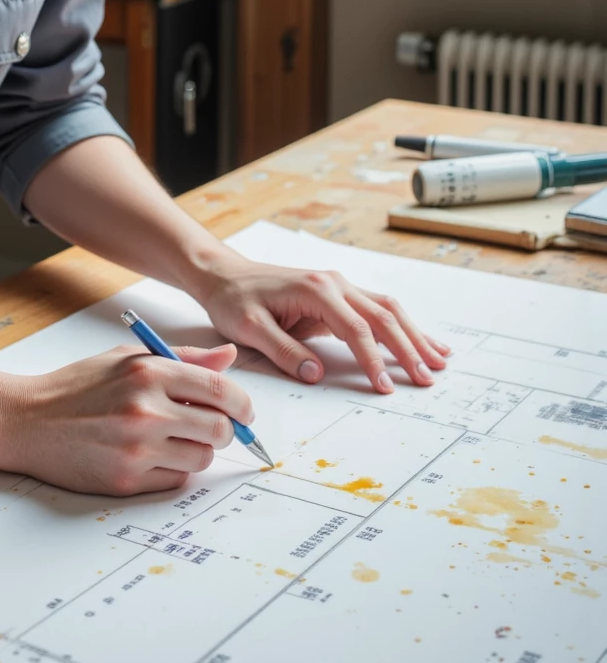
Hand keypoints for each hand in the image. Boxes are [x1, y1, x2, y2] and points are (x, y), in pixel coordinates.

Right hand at [0, 343, 253, 495]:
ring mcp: (136, 448)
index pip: (220, 390)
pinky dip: (172, 470)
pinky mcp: (126, 480)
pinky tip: (150, 455)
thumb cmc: (76, 386)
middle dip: (224, 430)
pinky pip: (175, 480)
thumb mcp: (127, 358)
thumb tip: (228, 357)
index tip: (243, 411)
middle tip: (210, 428)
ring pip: (201, 458)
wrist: (26, 421)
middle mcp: (146, 409)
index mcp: (149, 372)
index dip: (241, 403)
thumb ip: (183, 360)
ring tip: (172, 439)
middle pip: (219, 429)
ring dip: (196, 451)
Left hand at [200, 260, 451, 394]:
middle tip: (428, 378)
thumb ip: (283, 350)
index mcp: (316, 290)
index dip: (373, 360)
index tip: (385, 387)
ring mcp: (339, 287)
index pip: (356, 329)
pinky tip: (420, 340)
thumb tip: (316, 374)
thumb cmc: (233, 299)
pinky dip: (401, 326)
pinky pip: (377, 310)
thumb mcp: (248, 327)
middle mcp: (335, 283)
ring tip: (440, 360)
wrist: (223, 275)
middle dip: (409, 348)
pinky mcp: (337, 296)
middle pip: (383, 316)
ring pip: (387, 310)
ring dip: (414, 335)